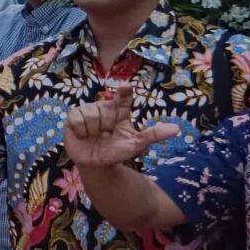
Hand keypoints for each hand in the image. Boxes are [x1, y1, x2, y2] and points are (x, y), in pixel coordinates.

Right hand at [63, 81, 178, 170]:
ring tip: (92, 136)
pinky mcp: (73, 117)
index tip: (125, 86)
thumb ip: (152, 135)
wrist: (95, 163)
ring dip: (92, 131)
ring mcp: (88, 111)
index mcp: (120, 112)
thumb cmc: (116, 151)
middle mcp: (104, 108)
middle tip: (105, 135)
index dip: (124, 91)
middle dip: (104, 127)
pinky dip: (81, 131)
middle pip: (104, 111)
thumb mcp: (135, 144)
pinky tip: (83, 135)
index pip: (124, 98)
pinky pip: (77, 120)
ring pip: (90, 116)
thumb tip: (176, 129)